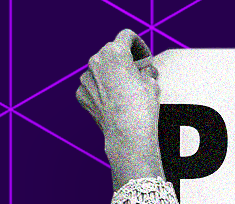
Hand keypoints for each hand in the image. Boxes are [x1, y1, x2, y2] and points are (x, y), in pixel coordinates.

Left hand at [77, 29, 164, 189]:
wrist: (128, 135)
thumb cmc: (142, 108)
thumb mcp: (152, 82)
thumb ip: (143, 69)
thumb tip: (140, 71)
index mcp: (115, 52)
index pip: (127, 36)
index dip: (140, 46)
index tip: (145, 59)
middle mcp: (96, 60)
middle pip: (112, 52)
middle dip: (125, 61)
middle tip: (139, 75)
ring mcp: (86, 78)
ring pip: (101, 69)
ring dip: (113, 75)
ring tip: (127, 92)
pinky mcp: (82, 94)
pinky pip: (93, 86)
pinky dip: (103, 91)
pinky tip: (115, 102)